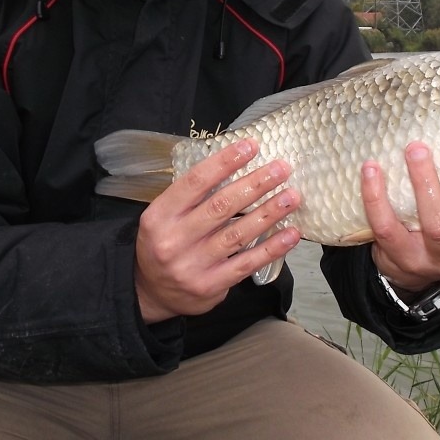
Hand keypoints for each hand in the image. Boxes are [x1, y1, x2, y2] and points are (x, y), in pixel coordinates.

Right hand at [134, 139, 300, 323]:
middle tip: (282, 168)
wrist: (148, 293)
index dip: (225, 162)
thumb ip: (192, 198)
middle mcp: (175, 240)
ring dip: (269, 213)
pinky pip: (246, 263)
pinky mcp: (211, 286)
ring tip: (292, 196)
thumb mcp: (163, 217)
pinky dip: (272, 248)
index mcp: (160, 215)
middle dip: (255, 184)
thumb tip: (236, 167)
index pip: (195, 182)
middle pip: (221, 206)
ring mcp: (193, 265)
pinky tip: (291, 234)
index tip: (251, 146)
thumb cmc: (162, 244)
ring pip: (238, 234)